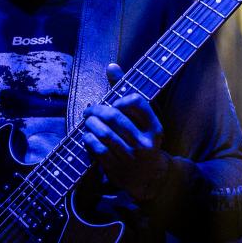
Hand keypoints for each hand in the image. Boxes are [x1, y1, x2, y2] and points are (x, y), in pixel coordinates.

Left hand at [82, 63, 169, 201]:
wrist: (150, 176)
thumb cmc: (142, 138)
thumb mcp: (142, 118)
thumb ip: (125, 91)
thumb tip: (111, 66)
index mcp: (154, 126)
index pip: (135, 101)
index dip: (120, 99)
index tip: (113, 103)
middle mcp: (144, 142)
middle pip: (114, 116)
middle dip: (97, 110)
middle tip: (89, 110)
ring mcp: (131, 157)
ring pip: (104, 133)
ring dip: (91, 124)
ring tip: (88, 121)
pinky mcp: (118, 169)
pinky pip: (98, 150)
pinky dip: (89, 139)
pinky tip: (87, 136)